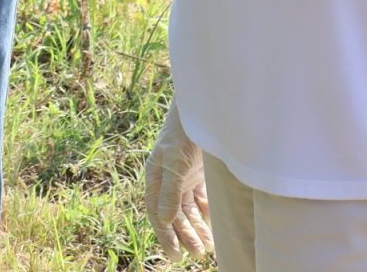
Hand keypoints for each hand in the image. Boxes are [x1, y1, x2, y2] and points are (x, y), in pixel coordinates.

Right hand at [144, 103, 211, 259]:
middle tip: (197, 253)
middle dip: (184, 235)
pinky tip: (211, 222)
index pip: (157, 213)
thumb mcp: (175, 164)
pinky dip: (204, 211)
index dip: (166, 235)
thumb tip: (163, 221)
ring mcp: (183, 176)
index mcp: (155, 177)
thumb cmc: (183, 134)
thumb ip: (170, 192)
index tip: (176, 255)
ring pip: (187, 209)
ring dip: (195, 227)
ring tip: (206, 246)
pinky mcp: (197, 173)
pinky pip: (199, 198)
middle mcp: (167, 180)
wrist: (203, 110)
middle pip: (173, 214)